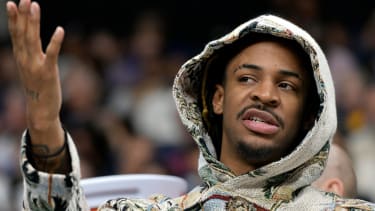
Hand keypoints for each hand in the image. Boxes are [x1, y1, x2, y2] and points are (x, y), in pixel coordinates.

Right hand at [7, 0, 64, 149]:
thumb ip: (30, 54)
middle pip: (22, 33)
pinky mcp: (48, 72)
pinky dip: (56, 41)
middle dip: (22, 15)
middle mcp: (25, 60)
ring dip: (33, 22)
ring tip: (34, 5)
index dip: (14, 18)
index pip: (16, 34)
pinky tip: (60, 29)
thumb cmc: (38, 88)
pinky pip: (52, 54)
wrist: (40, 110)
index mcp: (20, 58)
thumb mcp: (30, 69)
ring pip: (33, 39)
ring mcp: (35, 66)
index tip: (12, 2)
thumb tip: (29, 41)